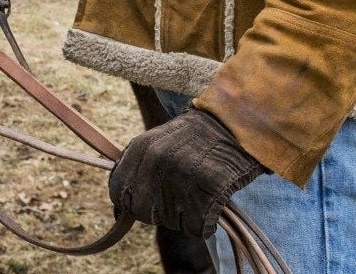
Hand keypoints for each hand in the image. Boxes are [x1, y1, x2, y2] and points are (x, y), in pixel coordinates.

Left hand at [108, 108, 265, 238]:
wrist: (237, 125)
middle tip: (179, 199)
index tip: (145, 205)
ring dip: (184, 217)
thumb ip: (138, 167)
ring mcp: (180, 178)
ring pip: (170, 222)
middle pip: (143, 213)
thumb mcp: (159, 141)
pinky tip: (212, 204)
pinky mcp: (206, 194)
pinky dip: (205, 224)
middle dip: (159, 212)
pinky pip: (197, 229)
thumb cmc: (198, 138)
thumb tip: (119, 207)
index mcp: (141, 148)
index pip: (118, 193)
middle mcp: (156, 163)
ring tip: (198, 193)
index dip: (130, 204)